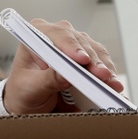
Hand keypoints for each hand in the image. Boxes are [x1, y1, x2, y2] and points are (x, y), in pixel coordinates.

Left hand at [1, 19, 125, 115]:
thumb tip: (65, 74)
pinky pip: (102, 63)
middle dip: (92, 61)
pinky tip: (114, 85)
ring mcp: (74, 46)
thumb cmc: (23, 91)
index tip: (81, 60)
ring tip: (113, 84)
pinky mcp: (88, 58)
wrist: (30, 104)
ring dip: (105, 69)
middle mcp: (56, 35)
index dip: (70, 46)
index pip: (55, 34)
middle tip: (103, 76)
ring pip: (95, 52)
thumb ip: (46, 80)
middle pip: (79, 43)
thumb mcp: (29, 88)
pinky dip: (109, 75)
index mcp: (36, 35)